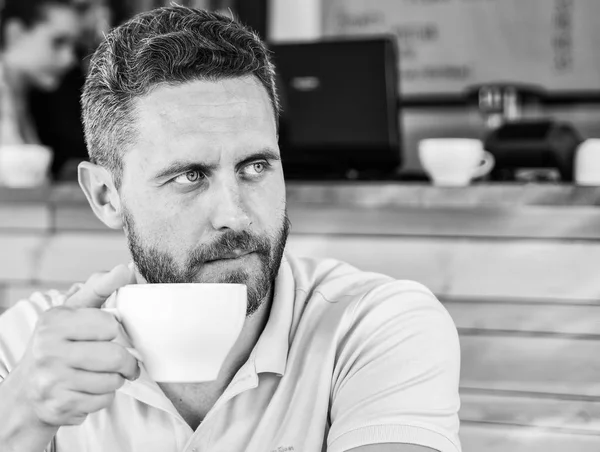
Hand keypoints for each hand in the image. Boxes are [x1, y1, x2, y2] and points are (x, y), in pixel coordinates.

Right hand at [10, 264, 139, 426]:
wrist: (27, 391)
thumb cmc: (58, 344)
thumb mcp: (72, 311)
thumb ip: (100, 288)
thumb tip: (127, 269)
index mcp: (54, 321)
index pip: (109, 324)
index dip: (115, 330)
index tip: (112, 333)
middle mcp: (48, 350)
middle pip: (115, 356)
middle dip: (125, 361)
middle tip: (122, 361)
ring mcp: (52, 380)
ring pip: (112, 381)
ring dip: (115, 379)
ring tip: (102, 374)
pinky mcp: (60, 406)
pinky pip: (103, 401)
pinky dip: (104, 397)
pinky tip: (89, 389)